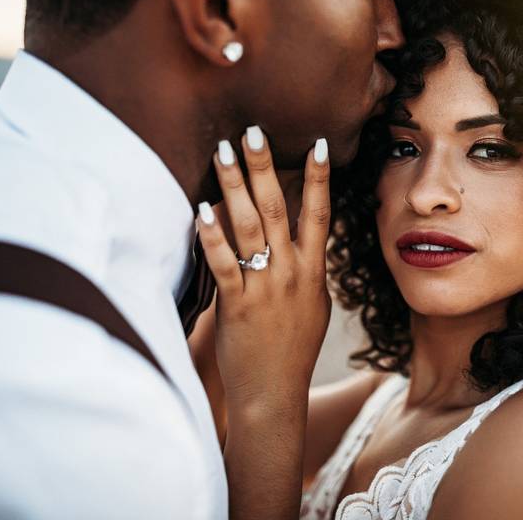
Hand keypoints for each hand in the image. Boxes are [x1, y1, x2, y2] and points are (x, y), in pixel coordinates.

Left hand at [197, 128, 331, 407]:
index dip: (320, 178)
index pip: (320, 214)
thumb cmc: (291, 348)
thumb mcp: (313, 304)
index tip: (318, 142)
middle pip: (279, 208)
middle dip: (265, 167)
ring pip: (251, 226)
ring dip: (236, 185)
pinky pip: (225, 265)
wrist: (274, 393)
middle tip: (253, 131)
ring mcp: (266, 287)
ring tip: (224, 151)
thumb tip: (303, 240)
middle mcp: (292, 273)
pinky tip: (202, 210)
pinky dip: (213, 236)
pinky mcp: (239, 305)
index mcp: (312, 270)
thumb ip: (307, 268)